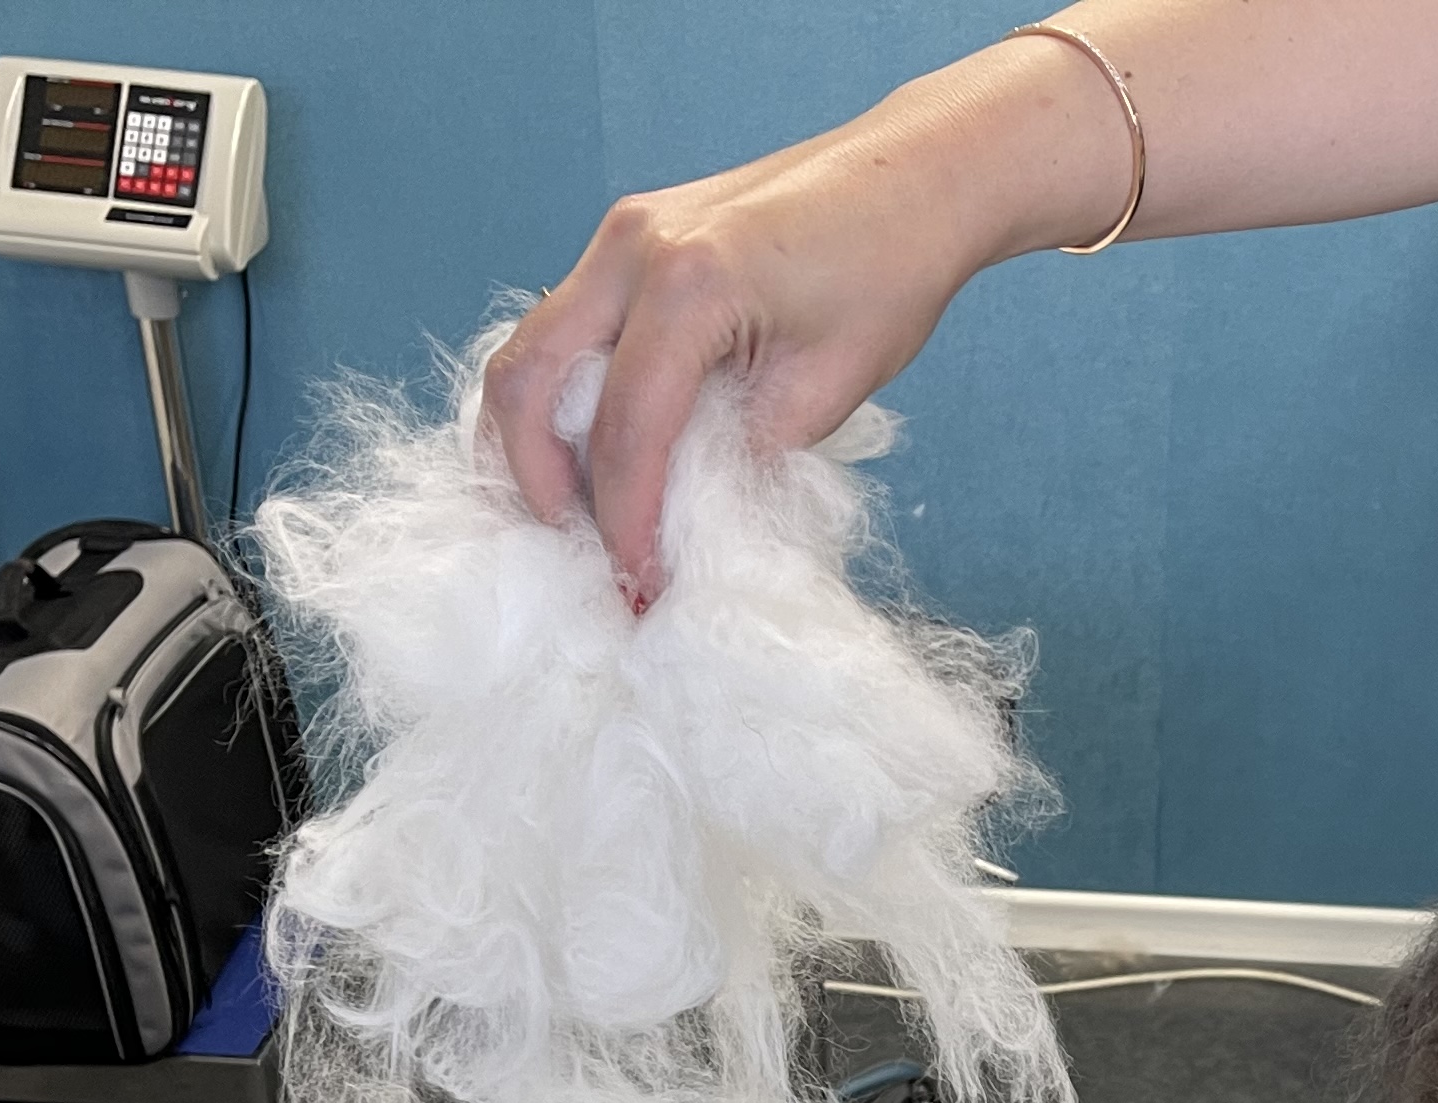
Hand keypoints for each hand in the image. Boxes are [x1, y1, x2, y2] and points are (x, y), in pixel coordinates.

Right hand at [480, 46, 1129, 599]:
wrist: (912, 179)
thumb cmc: (888, 273)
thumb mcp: (827, 389)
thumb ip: (743, 456)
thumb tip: (680, 522)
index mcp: (690, 281)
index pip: (627, 430)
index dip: (624, 526)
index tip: (640, 588)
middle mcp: (634, 247)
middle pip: (526, 380)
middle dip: (534, 483)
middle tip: (574, 556)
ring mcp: (622, 234)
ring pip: (529, 351)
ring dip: (535, 442)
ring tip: (575, 519)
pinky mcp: (629, 239)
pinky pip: (564, 329)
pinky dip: (562, 398)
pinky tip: (595, 457)